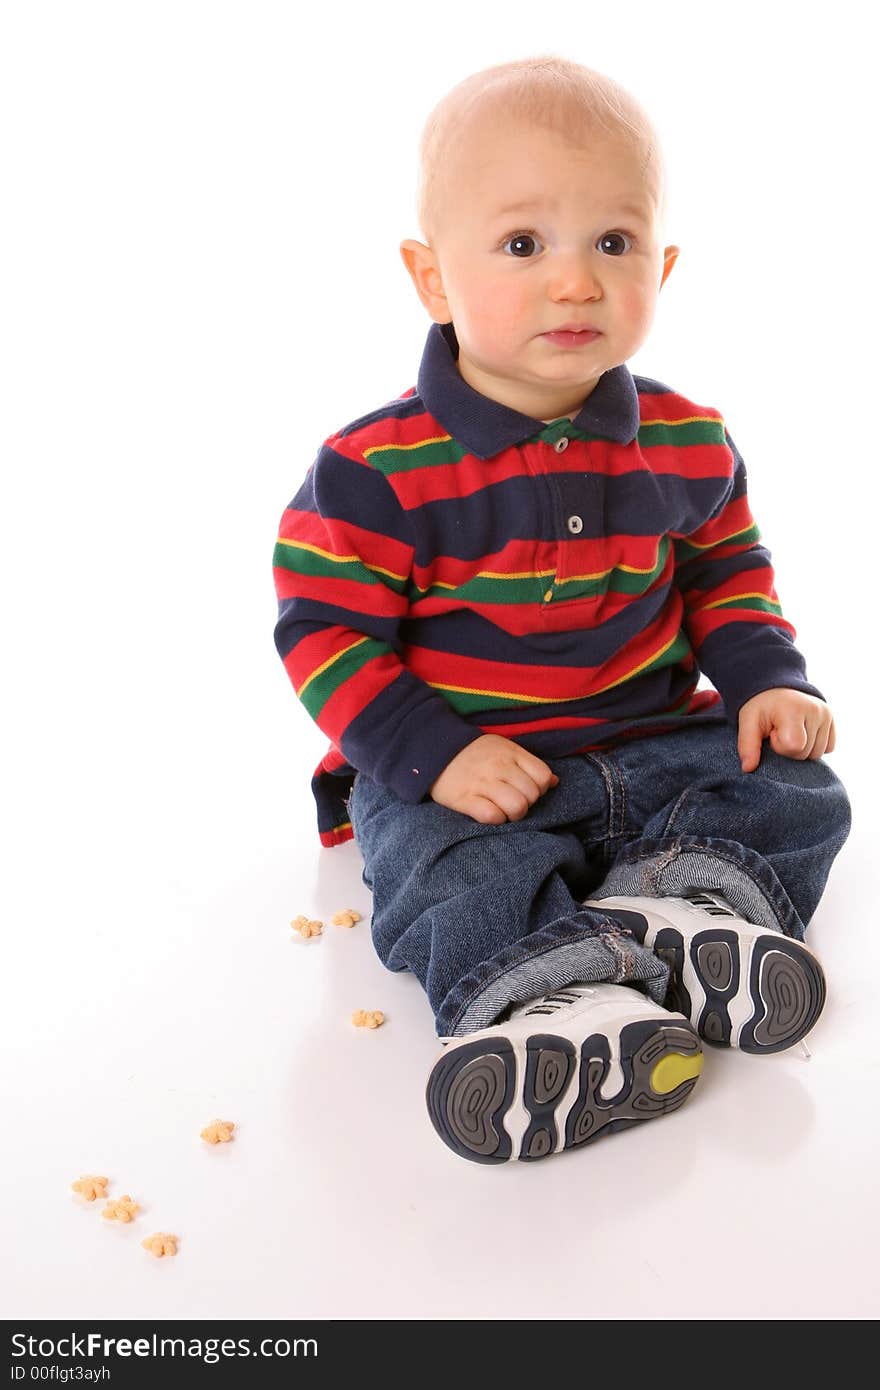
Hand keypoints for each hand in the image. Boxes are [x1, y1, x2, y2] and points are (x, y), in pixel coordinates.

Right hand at [429, 734, 558, 823]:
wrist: (433, 750)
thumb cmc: (474, 753)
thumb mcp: (503, 748)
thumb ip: (528, 764)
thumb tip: (554, 782)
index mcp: (511, 753)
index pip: (543, 776)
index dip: (539, 788)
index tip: (526, 789)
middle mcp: (499, 767)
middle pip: (532, 795)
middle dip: (527, 803)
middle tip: (512, 801)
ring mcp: (482, 783)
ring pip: (517, 807)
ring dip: (514, 815)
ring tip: (504, 810)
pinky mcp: (465, 799)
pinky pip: (493, 817)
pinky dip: (495, 819)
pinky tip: (489, 813)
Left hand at [737, 688, 835, 772]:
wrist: (775, 689)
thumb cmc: (761, 707)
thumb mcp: (748, 722)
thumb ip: (747, 745)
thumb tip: (747, 768)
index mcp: (794, 709)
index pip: (795, 747)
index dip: (779, 745)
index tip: (772, 732)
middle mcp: (816, 710)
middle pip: (805, 754)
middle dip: (789, 749)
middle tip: (779, 731)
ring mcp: (826, 714)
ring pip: (817, 754)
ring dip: (801, 749)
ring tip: (790, 731)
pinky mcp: (832, 719)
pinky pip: (828, 748)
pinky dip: (814, 745)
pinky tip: (802, 732)